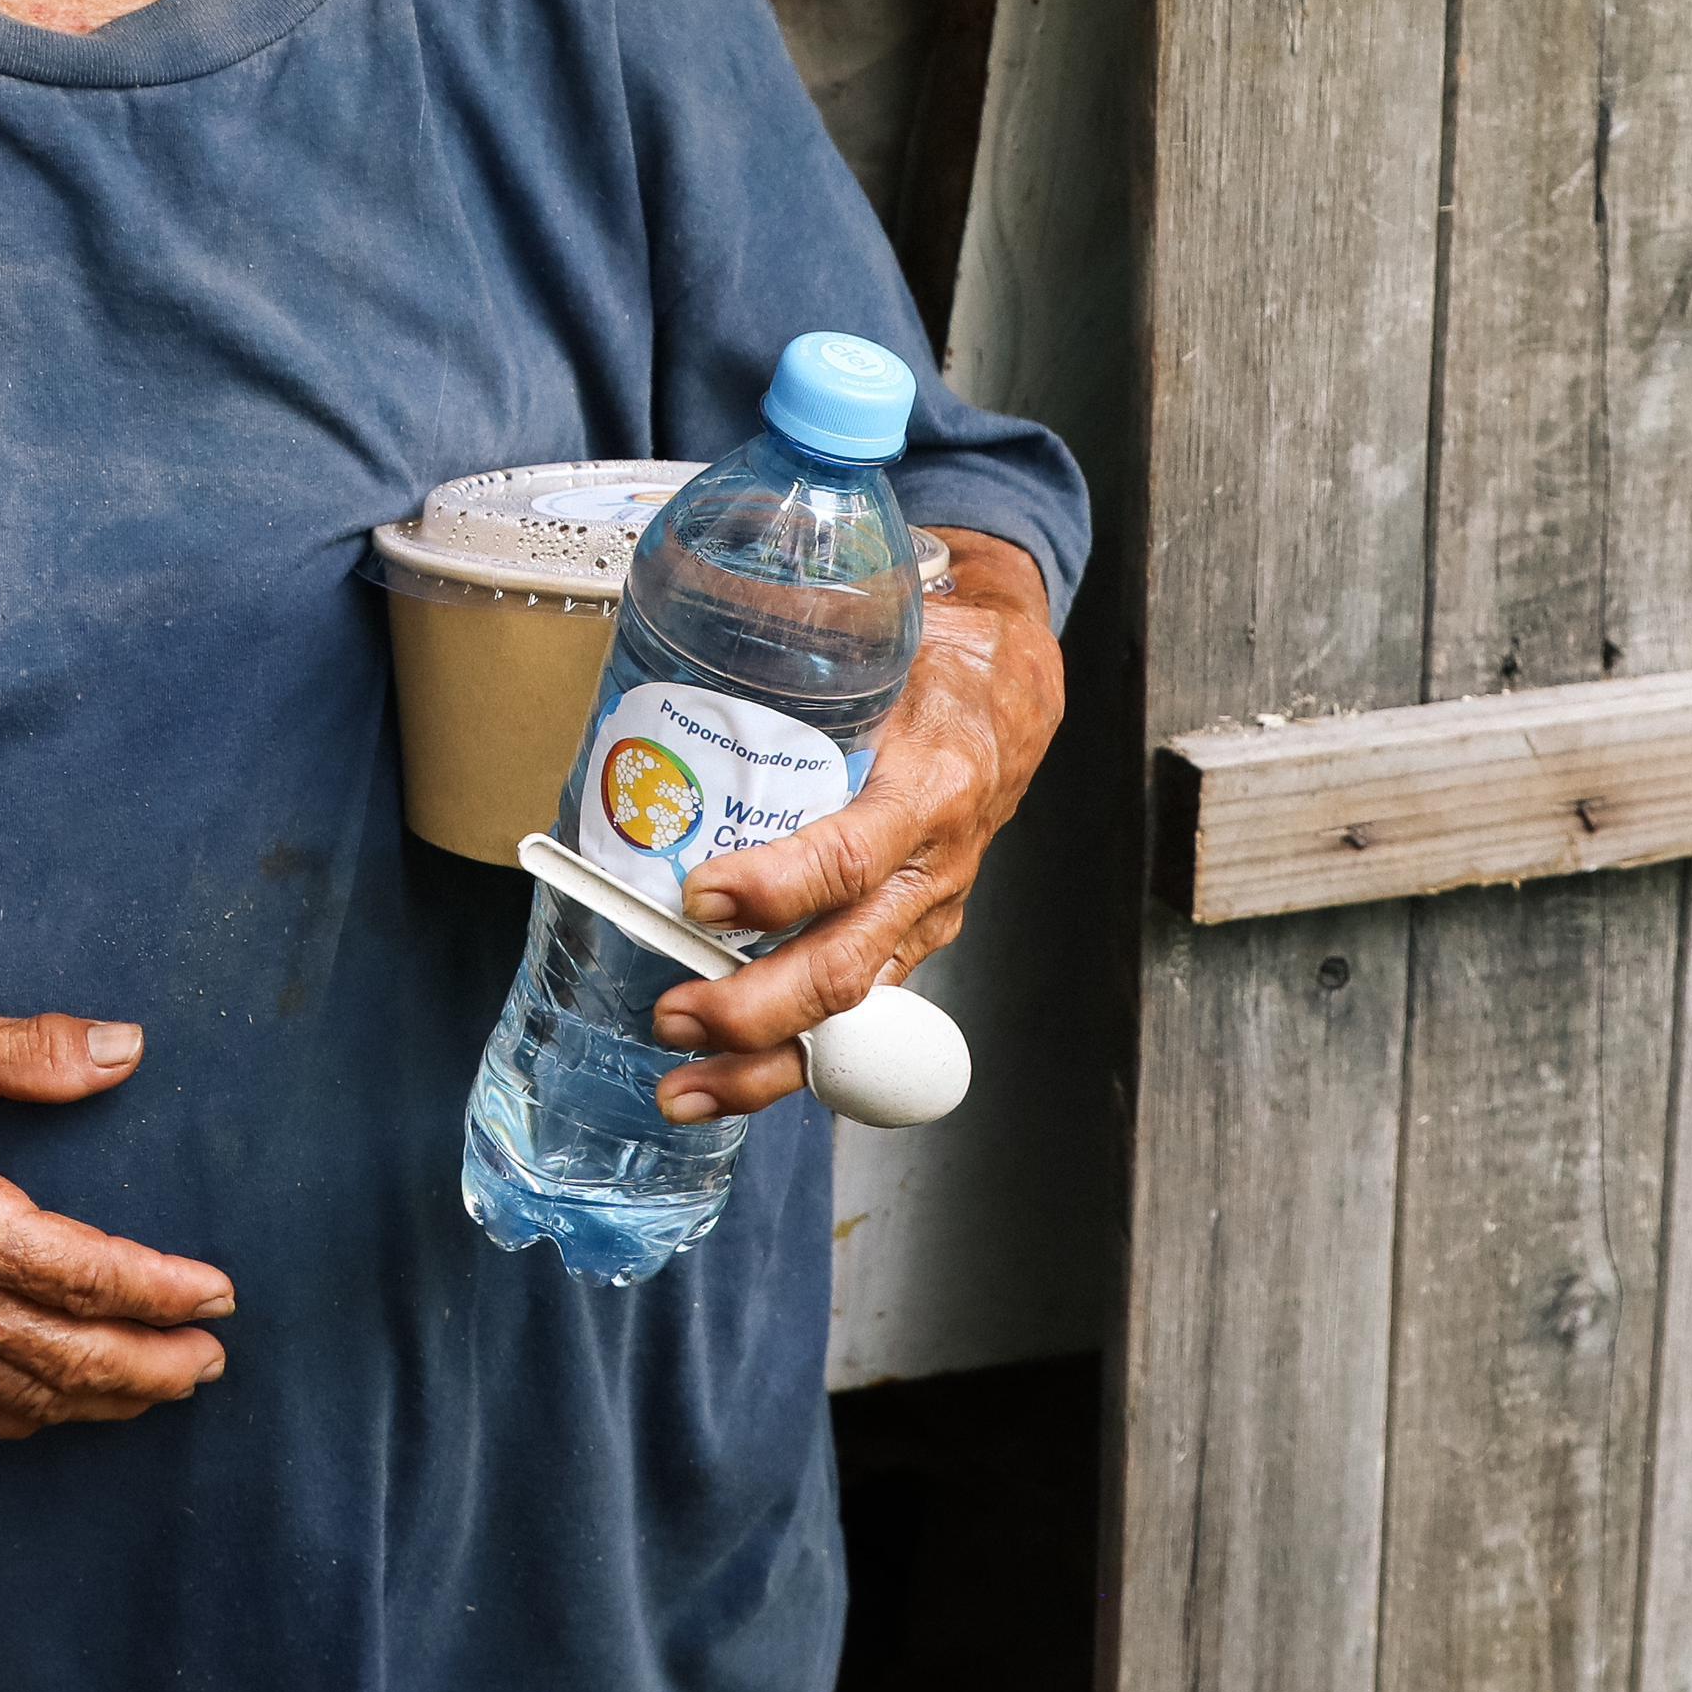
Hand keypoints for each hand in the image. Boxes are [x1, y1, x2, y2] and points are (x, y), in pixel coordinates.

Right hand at [0, 998, 235, 1439]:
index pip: (86, 1277)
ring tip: (167, 1387)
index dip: (161, 1292)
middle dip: (153, 1366)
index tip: (220, 1293)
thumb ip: (40, 1051)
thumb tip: (127, 1048)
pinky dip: (28, 1418)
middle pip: (68, 1357)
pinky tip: (64, 1406)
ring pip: (26, 1394)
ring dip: (105, 1399)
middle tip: (214, 1359)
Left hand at [646, 531, 1063, 1123]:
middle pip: (851, 963)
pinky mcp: (911, 934)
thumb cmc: (940, 649)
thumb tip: (696, 602)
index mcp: (936, 780)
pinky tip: (725, 1078)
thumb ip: (804, 623)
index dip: (778, 888)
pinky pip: (856, 1011)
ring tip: (682, 1090)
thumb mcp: (888, 623)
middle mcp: (936, 864)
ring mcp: (927, 911)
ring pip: (854, 1010)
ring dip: (767, 1063)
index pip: (854, 853)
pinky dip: (792, 1055)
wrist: (1018, 680)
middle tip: (673, 1014)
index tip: (702, 897)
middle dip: (758, 1008)